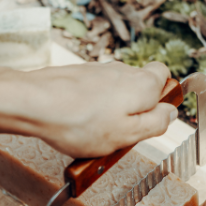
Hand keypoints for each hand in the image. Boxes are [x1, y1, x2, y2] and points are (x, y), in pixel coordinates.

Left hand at [18, 61, 177, 157]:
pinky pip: (92, 94)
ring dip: (110, 111)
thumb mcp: (128, 135)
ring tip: (93, 134)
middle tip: (121, 133)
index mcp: (143, 84)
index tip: (151, 119)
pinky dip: (89, 108)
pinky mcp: (77, 75)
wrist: (34, 104)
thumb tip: (171, 113)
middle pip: (139, 85)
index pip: (165, 77)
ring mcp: (98, 71)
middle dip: (134, 108)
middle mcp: (123, 71)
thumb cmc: (79, 122)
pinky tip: (76, 126)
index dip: (162, 99)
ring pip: (114, 90)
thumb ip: (155, 123)